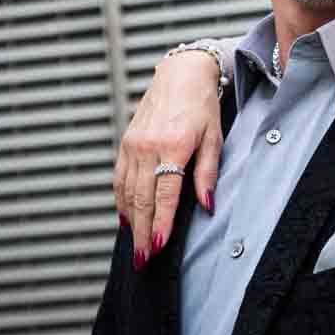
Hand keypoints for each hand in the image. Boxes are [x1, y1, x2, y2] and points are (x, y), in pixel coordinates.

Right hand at [113, 50, 223, 267]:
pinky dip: (121, 201)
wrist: (180, 75)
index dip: (161, 222)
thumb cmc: (202, 106)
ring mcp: (133, 144)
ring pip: (127, 191)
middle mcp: (148, 146)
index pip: (165, 192)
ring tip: (135, 247)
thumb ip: (208, 173)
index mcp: (173, 144)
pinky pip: (120, 178)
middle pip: (142, 198)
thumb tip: (206, 205)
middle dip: (142, 232)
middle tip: (143, 259)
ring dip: (130, 222)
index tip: (157, 246)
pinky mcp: (126, 143)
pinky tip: (127, 218)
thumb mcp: (214, 137)